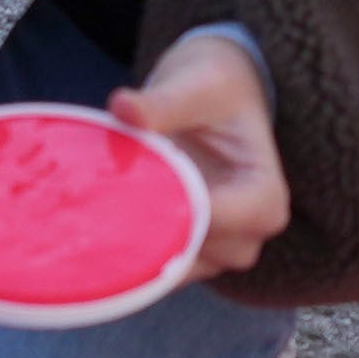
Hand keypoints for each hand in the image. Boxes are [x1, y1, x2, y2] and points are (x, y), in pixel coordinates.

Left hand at [110, 36, 293, 274]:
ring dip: (138, 252)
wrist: (211, 98)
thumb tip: (123, 107)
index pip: (236, 219)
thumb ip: (164, 101)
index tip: (141, 195)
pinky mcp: (185, 254)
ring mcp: (216, 249)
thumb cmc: (213, 88)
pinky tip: (94, 237)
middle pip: (205, 253)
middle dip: (156, 236)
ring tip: (96, 222)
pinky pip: (157, 272)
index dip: (190, 214)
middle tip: (105, 212)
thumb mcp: (195, 85)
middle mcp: (248, 231)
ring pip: (177, 271)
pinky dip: (129, 259)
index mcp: (264, 190)